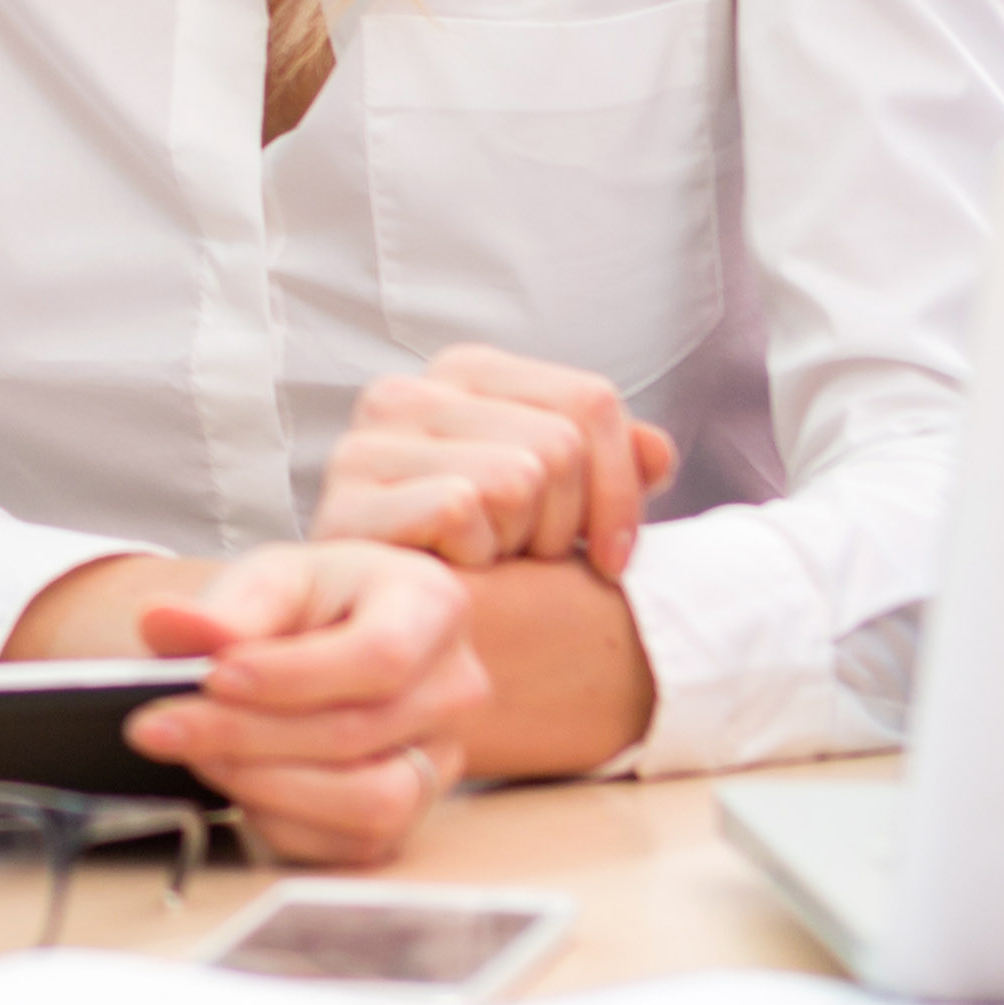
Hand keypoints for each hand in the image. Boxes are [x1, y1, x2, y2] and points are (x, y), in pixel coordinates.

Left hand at [115, 541, 486, 869]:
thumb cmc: (311, 602)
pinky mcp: (412, 814)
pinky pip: (351, 845)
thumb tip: (160, 623)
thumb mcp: (271, 579)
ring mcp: (441, 759)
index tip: (214, 677)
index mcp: (431, 607)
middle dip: (245, 735)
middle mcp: (454, 689)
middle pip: (357, 733)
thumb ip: (224, 608)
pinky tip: (232, 781)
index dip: (292, 678)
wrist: (333, 637)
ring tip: (195, 751)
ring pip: (366, 803)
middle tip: (160, 724)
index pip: (378, 657)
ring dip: (264, 784)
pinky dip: (280, 820)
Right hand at [319, 344, 675, 573]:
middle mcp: (407, 392)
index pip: (589, 399)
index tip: (614, 555)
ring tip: (488, 563)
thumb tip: (658, 453)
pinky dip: (473, 557)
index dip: (621, 488)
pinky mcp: (345, 503)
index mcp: (463, 375)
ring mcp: (365, 445)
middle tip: (527, 558)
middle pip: (559, 443)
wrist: (384, 630)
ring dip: (516, 544)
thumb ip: (610, 471)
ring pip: (515, 476)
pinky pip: (459, 508)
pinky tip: (451, 574)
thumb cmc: (479, 565)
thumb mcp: (558, 508)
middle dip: (563, 523)